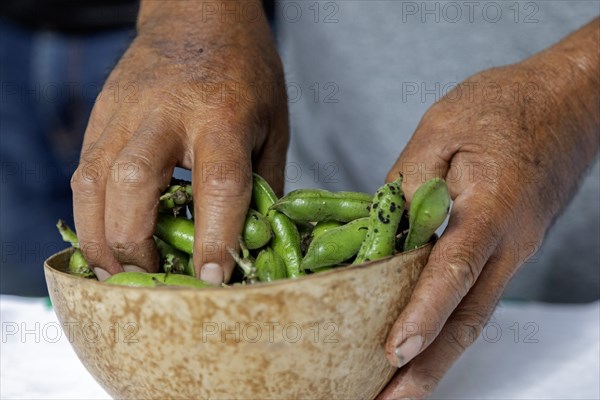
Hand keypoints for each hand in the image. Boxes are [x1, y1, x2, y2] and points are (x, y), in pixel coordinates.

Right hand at [71, 0, 287, 283]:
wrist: (198, 14)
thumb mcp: (273, 125)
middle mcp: (167, 114)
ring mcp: (125, 112)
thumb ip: (264, 185)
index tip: (212, 280)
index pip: (219, 186)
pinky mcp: (101, 115)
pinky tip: (108, 236)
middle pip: (134, 185)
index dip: (215, 239)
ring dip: (100, 239)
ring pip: (93, 184)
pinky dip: (91, 215)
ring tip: (118, 272)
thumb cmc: (245, 71)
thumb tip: (255, 242)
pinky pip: (84, 173)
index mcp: (223, 116)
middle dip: (137, 246)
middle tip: (152, 280)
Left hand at [378, 19, 598, 397]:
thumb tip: (376, 230)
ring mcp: (514, 251)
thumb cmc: (506, 106)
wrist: (568, 100)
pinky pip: (477, 295)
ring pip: (475, 315)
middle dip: (431, 367)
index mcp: (493, 207)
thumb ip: (406, 182)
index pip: (456, 270)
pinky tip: (423, 339)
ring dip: (438, 357)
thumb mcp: (442, 129)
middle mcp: (511, 243)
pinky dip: (448, 325)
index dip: (424, 313)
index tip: (395, 352)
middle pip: (470, 318)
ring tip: (399, 388)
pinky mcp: (508, 249)